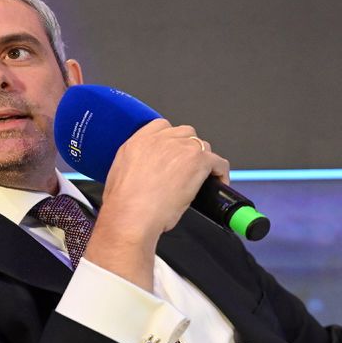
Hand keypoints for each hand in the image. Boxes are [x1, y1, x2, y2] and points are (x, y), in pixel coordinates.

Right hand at [83, 119, 229, 290]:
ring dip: (203, 160)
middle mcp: (158, 140)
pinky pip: (218, 162)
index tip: (174, 154)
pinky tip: (217, 183)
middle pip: (185, 134)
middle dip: (188, 150)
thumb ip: (137, 167)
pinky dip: (220, 172)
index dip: (172, 141)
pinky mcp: (196, 160)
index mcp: (137, 143)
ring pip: (202, 146)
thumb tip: (150, 175)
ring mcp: (179, 148)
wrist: (131, 215)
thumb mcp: (121, 177)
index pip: (162, 127)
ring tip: (202, 178)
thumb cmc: (124, 205)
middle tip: (188, 170)